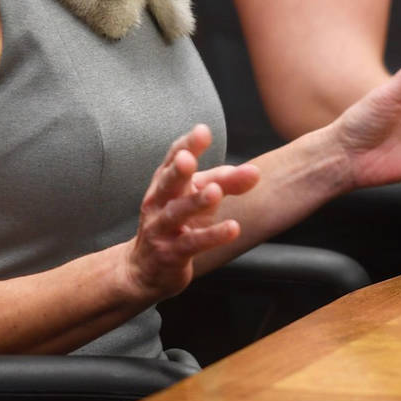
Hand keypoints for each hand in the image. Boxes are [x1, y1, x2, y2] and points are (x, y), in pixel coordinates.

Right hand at [121, 125, 255, 301]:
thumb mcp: (199, 200)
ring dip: (196, 202)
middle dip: (178, 170)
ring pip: (177, 213)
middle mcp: (158, 203)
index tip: (203, 130)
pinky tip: (232, 228)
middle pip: (167, 182)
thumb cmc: (177, 226)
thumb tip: (254, 171)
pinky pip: (191, 243)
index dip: (187, 144)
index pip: (173, 158)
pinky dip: (212, 235)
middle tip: (189, 158)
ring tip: (215, 192)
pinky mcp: (170, 254)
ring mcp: (161, 229)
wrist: (146, 271)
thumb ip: (226, 183)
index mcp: (164, 184)